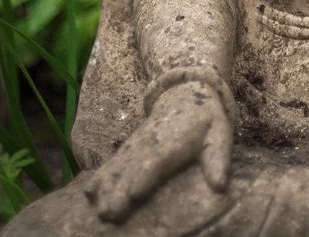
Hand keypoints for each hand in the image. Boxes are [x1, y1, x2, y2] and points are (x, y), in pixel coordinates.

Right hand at [86, 80, 232, 221]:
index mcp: (173, 144)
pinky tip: (88, 192)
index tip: (133, 194)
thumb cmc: (206, 121)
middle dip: (119, 192)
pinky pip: (112, 163)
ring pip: (118, 168)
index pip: (157, 162)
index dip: (145, 177)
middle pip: (131, 170)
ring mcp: (136, 145)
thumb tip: (220, 186)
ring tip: (97, 208)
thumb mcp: (220, 136)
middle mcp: (150, 144)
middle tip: (108, 214)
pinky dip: (100, 177)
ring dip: (106, 188)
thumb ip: (218, 161)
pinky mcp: (129, 148)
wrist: (185, 94)